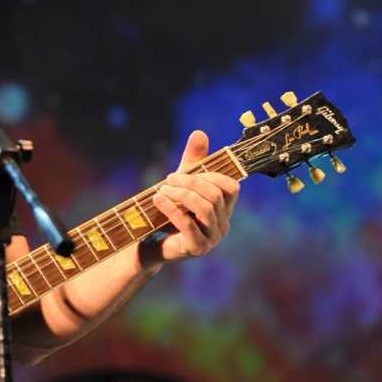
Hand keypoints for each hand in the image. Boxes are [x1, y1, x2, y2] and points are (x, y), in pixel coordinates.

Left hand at [145, 130, 239, 265]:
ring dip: (181, 194)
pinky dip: (172, 208)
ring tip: (161, 189)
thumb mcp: (181, 184)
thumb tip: (199, 132)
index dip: (211, 175)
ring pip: (204, 209)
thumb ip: (192, 161)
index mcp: (224, 209)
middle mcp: (222, 224)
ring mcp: (212, 239)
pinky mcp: (196, 249)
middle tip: (168, 179)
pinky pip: (188, 224)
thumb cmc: (169, 212)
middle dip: (190, 182)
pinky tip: (157, 198)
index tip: (187, 171)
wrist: (150, 243)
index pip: (231, 187)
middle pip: (215, 195)